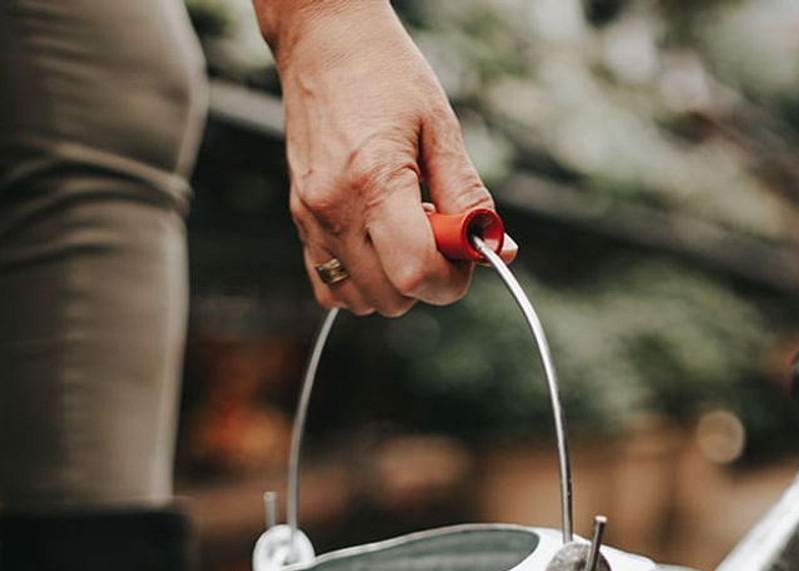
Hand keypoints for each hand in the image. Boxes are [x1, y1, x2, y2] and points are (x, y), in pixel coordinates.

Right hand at [254, 0, 514, 315]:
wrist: (323, 42)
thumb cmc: (386, 75)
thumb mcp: (441, 129)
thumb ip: (468, 196)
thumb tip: (499, 249)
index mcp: (373, 182)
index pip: (415, 274)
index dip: (451, 279)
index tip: (464, 253)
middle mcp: (334, 209)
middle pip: (390, 298)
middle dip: (426, 280)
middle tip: (436, 233)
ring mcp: (310, 220)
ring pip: (359, 301)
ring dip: (392, 284)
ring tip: (402, 232)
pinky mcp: (299, 221)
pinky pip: (330, 286)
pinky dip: (361, 282)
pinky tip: (377, 244)